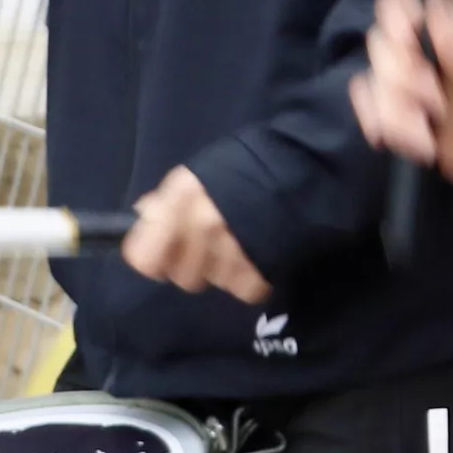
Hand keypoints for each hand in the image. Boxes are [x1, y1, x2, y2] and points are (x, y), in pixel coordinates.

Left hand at [124, 164, 269, 303]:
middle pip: (183, 277)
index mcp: (182, 198)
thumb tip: (145, 215)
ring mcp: (232, 249)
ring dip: (227, 270)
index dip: (154, 259)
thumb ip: (170, 197)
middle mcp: (202, 225)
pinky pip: (246, 291)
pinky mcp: (262, 269)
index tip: (164, 257)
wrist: (307, 162)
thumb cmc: (249, 161)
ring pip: (215, 283)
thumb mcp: (201, 171)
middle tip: (215, 245)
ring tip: (245, 243)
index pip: (145, 258)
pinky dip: (254, 279)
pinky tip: (262, 254)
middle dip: (196, 266)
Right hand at [349, 0, 452, 200]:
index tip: (405, 36)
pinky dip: (382, 124)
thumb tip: (433, 5)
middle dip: (397, 70)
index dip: (396, 14)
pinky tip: (419, 141)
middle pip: (382, 44)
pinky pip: (375, 113)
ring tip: (427, 129)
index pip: (407, 6)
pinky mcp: (410, 123)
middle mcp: (430, 56)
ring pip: (374, 82)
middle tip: (432, 93)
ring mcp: (418, 90)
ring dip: (393, 106)